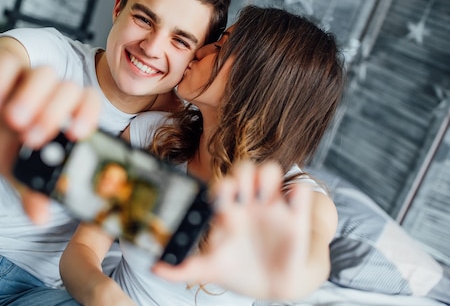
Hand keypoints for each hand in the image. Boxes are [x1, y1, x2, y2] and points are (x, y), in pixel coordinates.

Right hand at [0, 38, 100, 222]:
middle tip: (33, 138)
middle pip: (68, 90)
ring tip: (13, 120)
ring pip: (44, 74)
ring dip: (32, 98)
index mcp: (62, 114)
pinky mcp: (0, 66)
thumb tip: (40, 216)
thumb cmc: (0, 136)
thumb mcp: (14, 166)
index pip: (88, 104)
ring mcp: (26, 77)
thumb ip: (30, 187)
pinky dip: (1, 82)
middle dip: (54, 114)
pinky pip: (8, 65)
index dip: (88, 116)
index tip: (76, 135)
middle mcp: (50, 93)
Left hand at [152, 160, 312, 299]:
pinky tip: (290, 210)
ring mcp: (273, 206)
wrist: (272, 286)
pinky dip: (296, 193)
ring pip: (271, 170)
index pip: (222, 183)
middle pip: (245, 168)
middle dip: (243, 175)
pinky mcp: (296, 216)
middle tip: (242, 196)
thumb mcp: (209, 269)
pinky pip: (299, 189)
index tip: (220, 203)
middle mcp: (249, 203)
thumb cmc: (236, 269)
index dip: (221, 187)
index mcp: (227, 210)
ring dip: (267, 177)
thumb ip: (181, 268)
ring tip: (264, 200)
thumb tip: (154, 267)